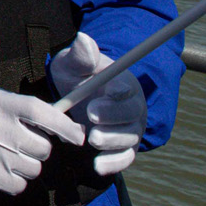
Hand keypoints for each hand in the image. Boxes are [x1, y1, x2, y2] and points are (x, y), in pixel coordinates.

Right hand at [0, 83, 83, 194]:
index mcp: (1, 104)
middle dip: (38, 146)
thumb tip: (60, 122)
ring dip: (26, 163)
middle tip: (23, 141)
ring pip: (33, 168)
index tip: (78, 136)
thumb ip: (22, 106)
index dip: (65, 126)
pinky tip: (1, 166)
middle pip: (43, 148)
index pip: (42, 113)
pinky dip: (15, 179)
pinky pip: (19, 185)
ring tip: (7, 153)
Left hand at [49, 31, 145, 175]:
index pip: (127, 90)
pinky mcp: (123, 147)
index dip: (118, 94)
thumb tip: (82, 38)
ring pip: (129, 138)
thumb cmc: (77, 76)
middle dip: (113, 118)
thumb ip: (80, 55)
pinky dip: (114, 163)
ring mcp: (129, 129)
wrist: (77, 96)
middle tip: (92, 120)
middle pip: (131, 116)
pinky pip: (124, 158)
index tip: (105, 96)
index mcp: (123, 84)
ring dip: (112, 141)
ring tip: (92, 139)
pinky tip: (98, 166)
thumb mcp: (73, 63)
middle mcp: (132, 108)